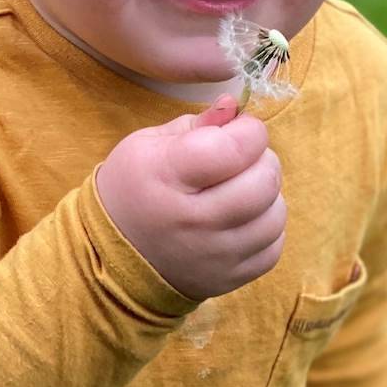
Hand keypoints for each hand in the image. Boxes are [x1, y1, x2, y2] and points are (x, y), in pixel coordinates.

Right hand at [95, 95, 284, 300]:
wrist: (112, 254)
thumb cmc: (134, 187)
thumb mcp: (148, 144)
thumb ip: (197, 123)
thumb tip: (235, 107)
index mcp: (166, 175)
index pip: (234, 148)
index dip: (249, 131)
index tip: (238, 129)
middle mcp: (193, 219)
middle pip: (263, 182)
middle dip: (263, 159)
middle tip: (244, 158)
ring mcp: (214, 255)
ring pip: (275, 215)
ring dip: (267, 194)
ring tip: (242, 188)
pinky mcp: (230, 279)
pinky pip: (273, 247)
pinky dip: (265, 227)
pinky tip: (243, 218)